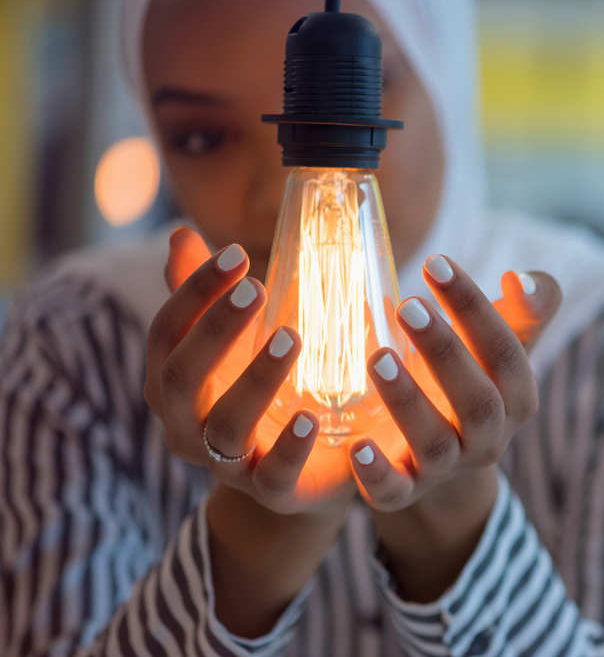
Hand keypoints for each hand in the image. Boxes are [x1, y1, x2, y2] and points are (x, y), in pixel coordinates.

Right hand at [148, 227, 356, 637]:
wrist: (302, 467)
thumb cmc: (264, 389)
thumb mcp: (237, 342)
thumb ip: (209, 296)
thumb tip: (181, 234)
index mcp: (174, 381)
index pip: (166, 332)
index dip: (195, 292)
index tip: (237, 254)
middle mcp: (187, 425)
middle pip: (183, 377)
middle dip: (216, 330)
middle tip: (258, 287)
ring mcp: (226, 464)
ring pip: (227, 426)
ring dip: (256, 379)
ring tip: (293, 338)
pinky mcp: (272, 492)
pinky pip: (273, 475)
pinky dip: (290, 447)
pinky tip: (312, 416)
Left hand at [347, 254, 560, 517]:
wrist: (442, 452)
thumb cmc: (473, 376)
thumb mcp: (506, 341)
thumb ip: (528, 306)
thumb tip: (518, 280)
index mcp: (517, 398)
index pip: (505, 352)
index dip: (473, 308)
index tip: (436, 262)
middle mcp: (488, 437)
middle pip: (477, 401)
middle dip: (444, 352)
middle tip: (407, 306)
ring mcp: (446, 468)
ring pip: (435, 443)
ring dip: (408, 402)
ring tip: (378, 357)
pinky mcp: (404, 492)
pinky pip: (394, 492)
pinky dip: (376, 474)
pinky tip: (356, 445)